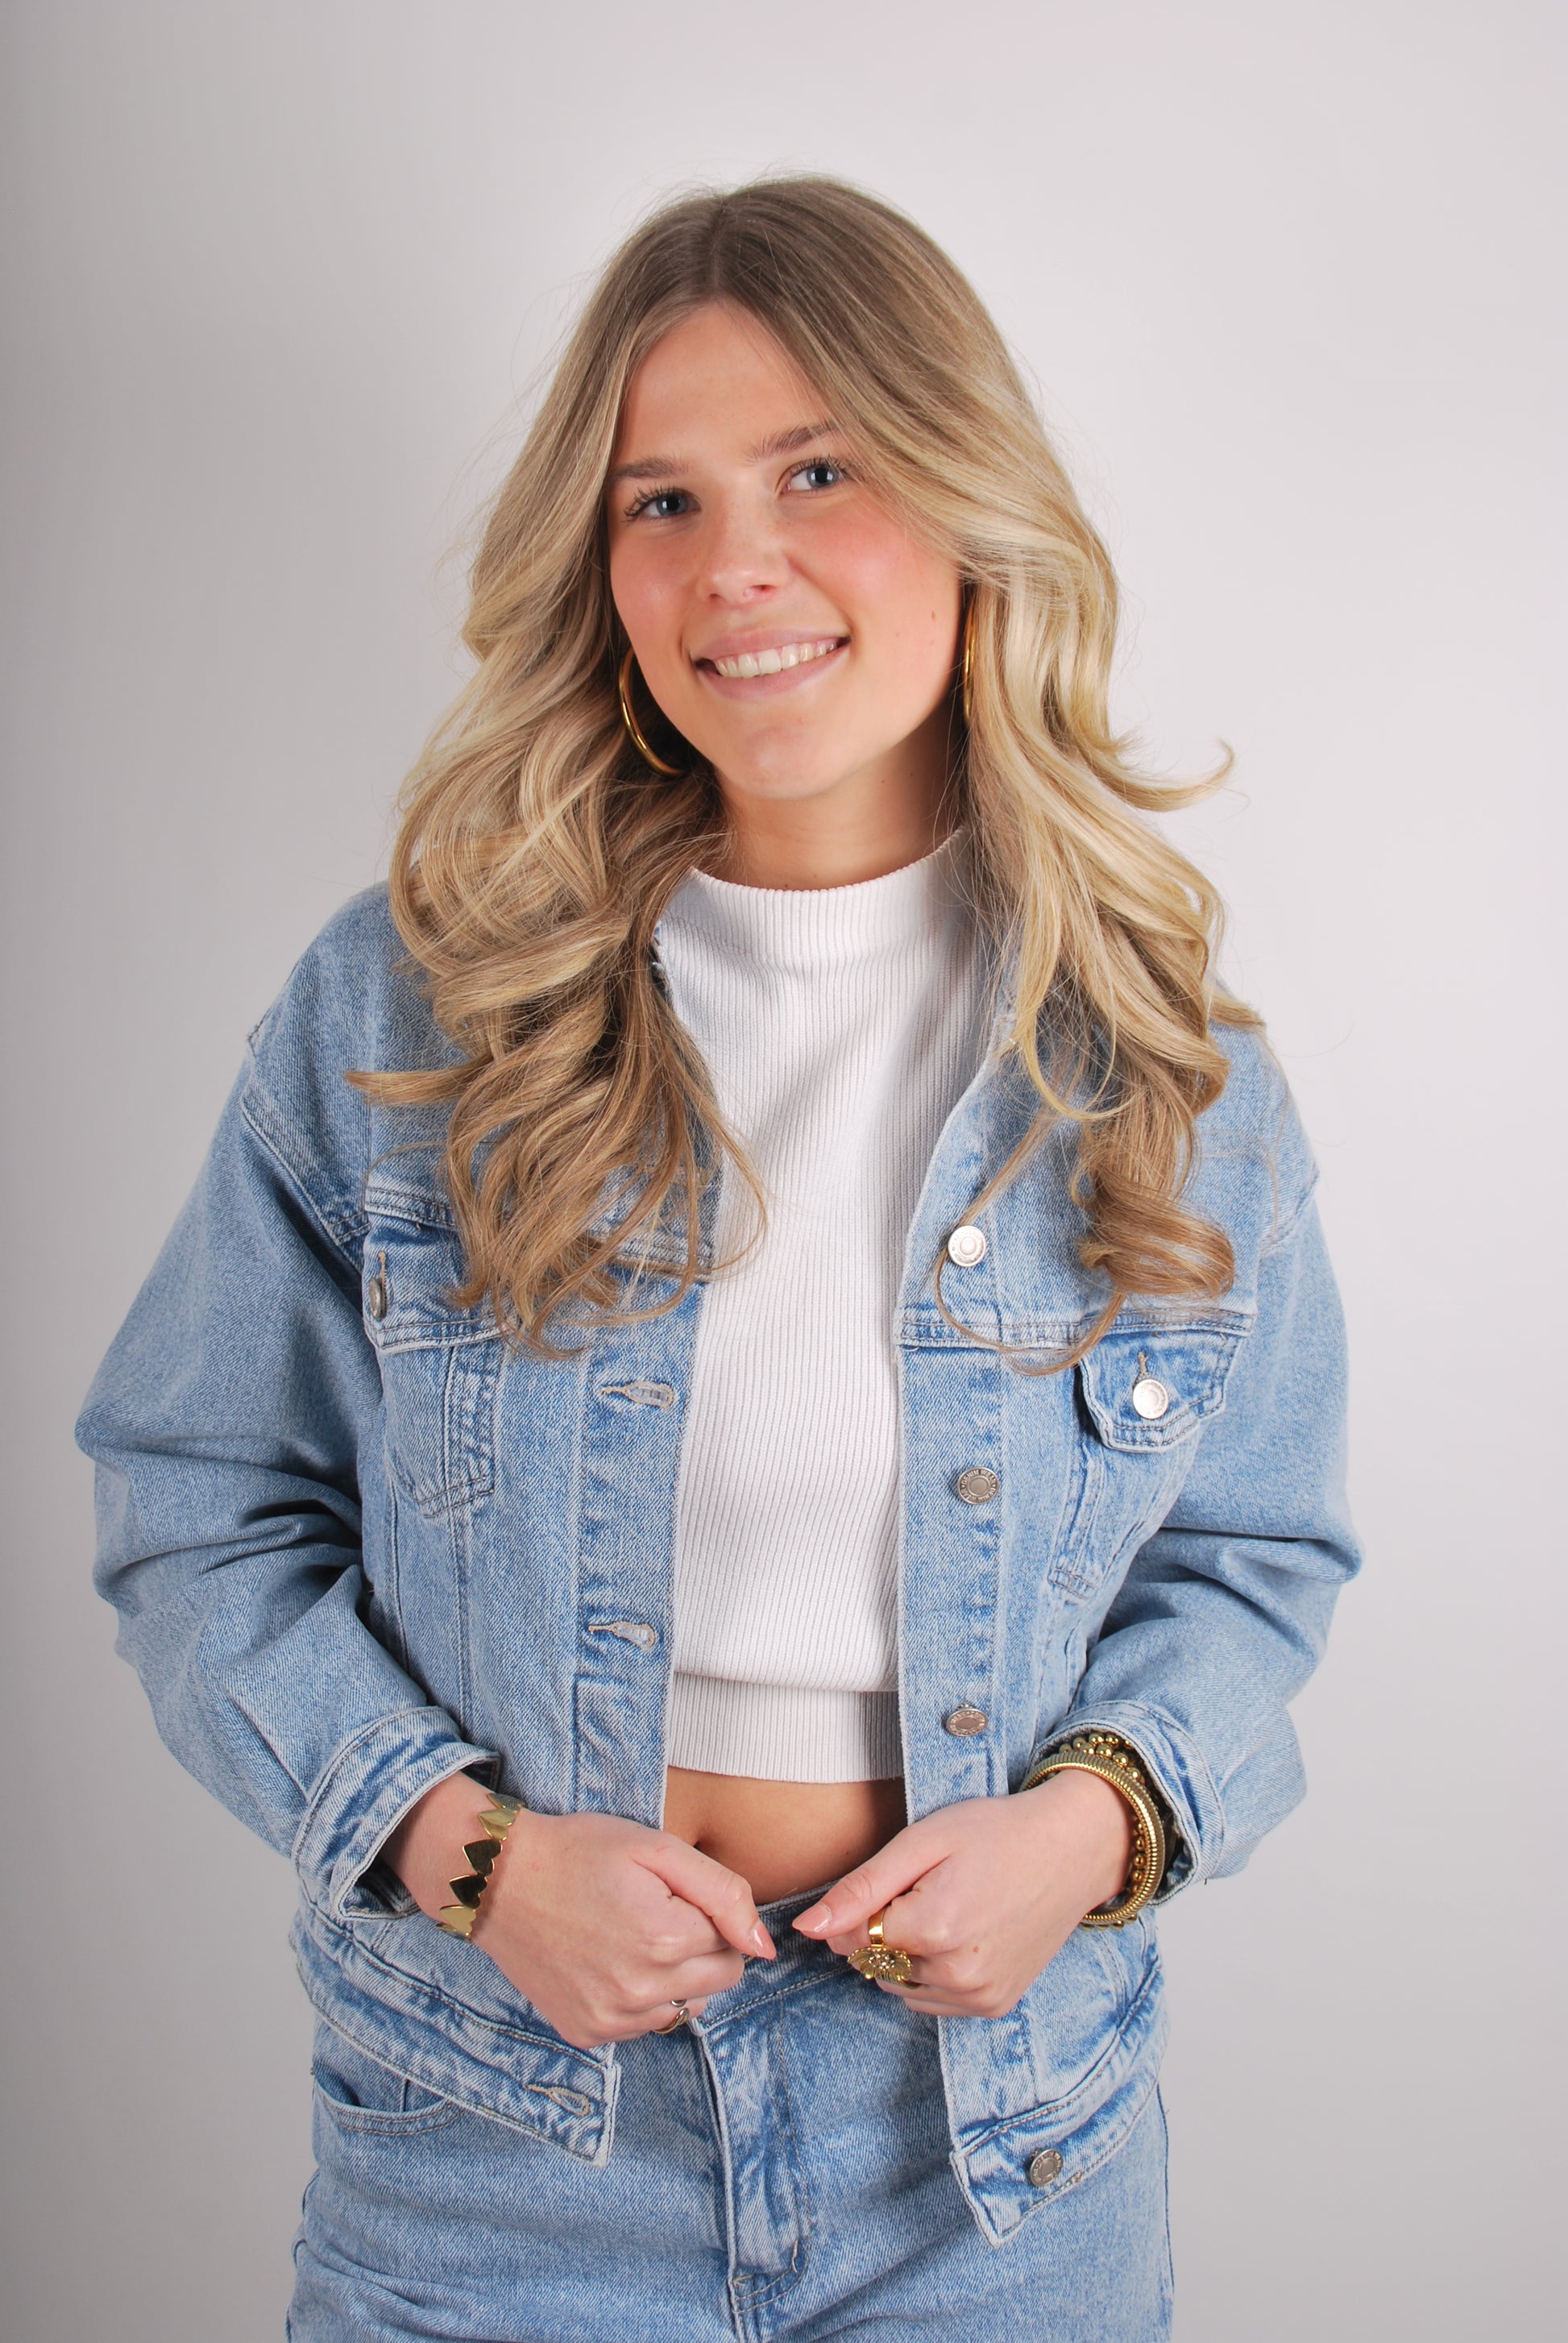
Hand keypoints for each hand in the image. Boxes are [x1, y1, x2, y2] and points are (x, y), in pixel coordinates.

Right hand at [384, 1774, 773, 2048]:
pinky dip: (639, 1999)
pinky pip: (643, 2027)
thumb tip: (765, 1948)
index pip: (733, 1945)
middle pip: (718, 1982)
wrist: (499, 1878)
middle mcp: (640, 1991)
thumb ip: (723, 1893)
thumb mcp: (657, 1849)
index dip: (707, 1915)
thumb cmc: (580, 1852)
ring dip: (674, 1979)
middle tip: (656, 1914)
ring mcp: (610, 2018)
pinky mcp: (586, 2032)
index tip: (671, 1895)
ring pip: (685, 2009)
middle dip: (701, 1949)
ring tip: (632, 1938)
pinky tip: (610, 1962)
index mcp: (665, 1940)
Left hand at [791, 1770, 1132, 2018]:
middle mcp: (956, 1975)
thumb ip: (861, 1888)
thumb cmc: (995, 1833)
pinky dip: (933, 1972)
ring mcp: (978, 1997)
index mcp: (934, 1929)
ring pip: (900, 1983)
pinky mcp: (993, 2006)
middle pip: (876, 1960)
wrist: (1072, 1850)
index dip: (867, 1903)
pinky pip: (932, 2000)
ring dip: (909, 1953)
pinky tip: (964, 1933)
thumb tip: (806, 1928)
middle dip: (887, 1927)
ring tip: (954, 1907)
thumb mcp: (922, 1841)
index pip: (853, 1935)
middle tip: (934, 1887)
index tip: (904, 1877)